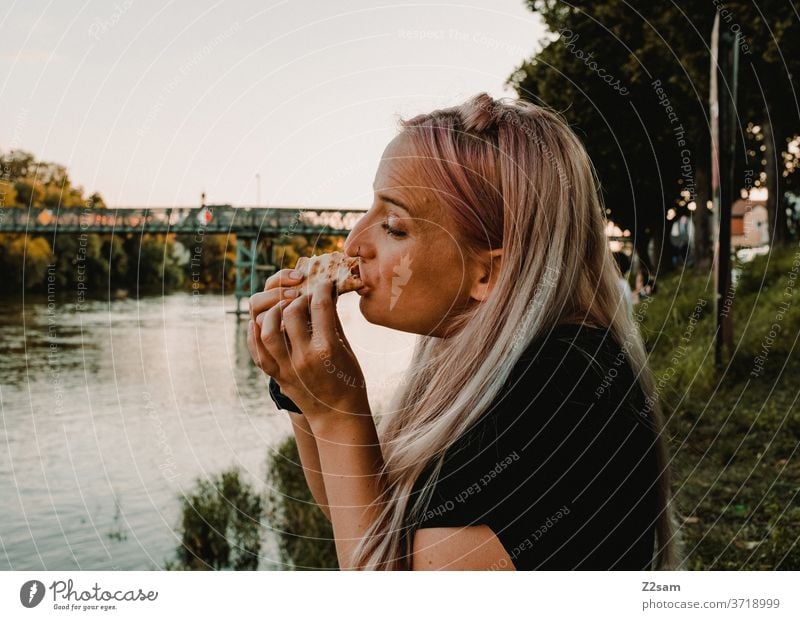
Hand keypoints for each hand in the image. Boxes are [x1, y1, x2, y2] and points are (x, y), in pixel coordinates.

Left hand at [252, 279, 369, 429]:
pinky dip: (255, 334)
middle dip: (299, 298)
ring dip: (274, 312)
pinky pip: (258, 351)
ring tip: (285, 309)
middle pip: (292, 313)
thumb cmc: (349, 381)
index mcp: (327, 348)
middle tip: (306, 297)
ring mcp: (287, 367)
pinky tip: (260, 323)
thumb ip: (333, 321)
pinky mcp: (277, 376)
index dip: (322, 288)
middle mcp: (304, 356)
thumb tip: (327, 295)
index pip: (320, 305)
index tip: (324, 283)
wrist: (338, 416)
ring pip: (268, 329)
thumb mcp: (346, 349)